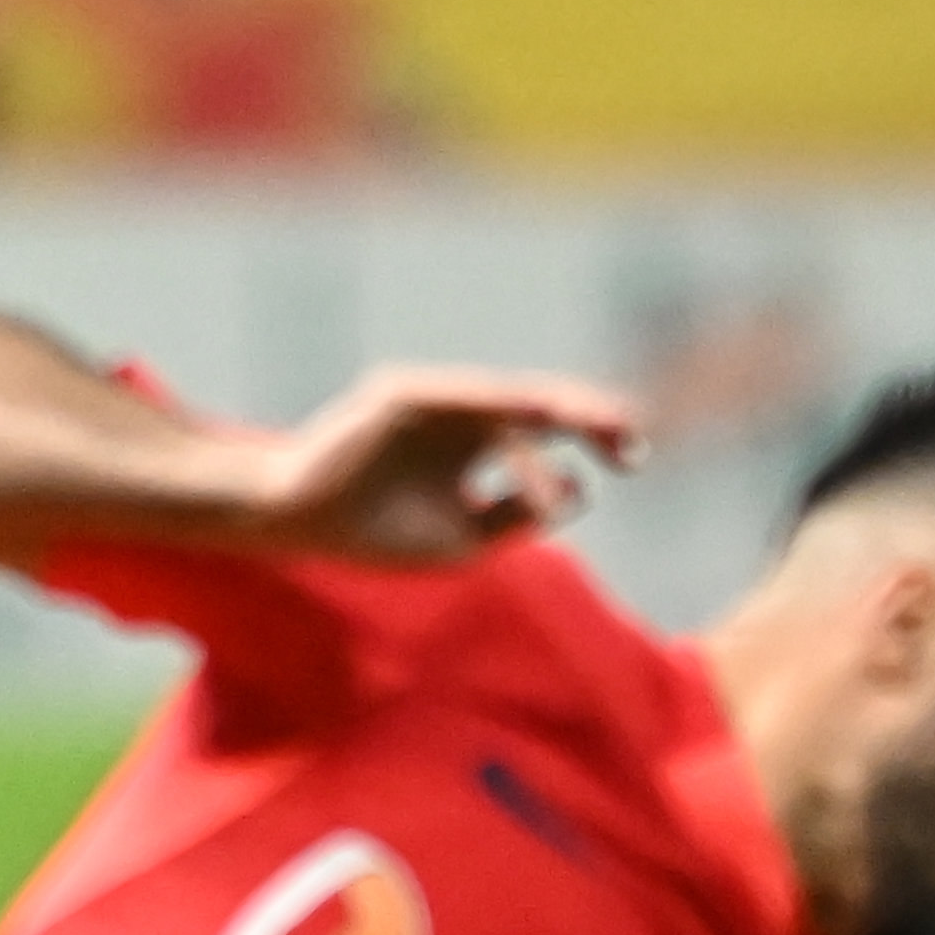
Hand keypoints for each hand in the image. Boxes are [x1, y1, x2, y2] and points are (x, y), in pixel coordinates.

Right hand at [236, 365, 641, 565]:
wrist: (301, 520)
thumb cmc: (376, 534)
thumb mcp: (466, 539)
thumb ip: (518, 516)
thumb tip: (577, 490)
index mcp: (474, 445)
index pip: (547, 433)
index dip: (594, 438)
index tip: (631, 461)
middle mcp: (460, 415)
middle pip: (540, 406)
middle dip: (592, 419)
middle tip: (632, 444)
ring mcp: (433, 401)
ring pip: (509, 400)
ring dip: (557, 415)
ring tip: (599, 436)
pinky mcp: (405, 394)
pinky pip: (466, 399)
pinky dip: (502, 416)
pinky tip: (539, 430)